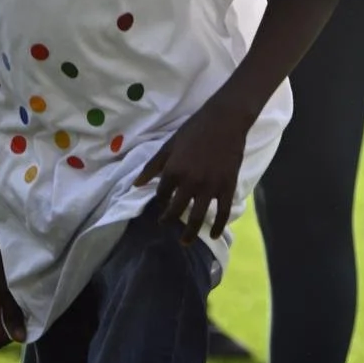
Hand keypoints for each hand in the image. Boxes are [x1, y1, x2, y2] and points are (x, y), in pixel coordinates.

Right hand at [0, 233, 24, 347]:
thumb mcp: (8, 287)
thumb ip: (13, 313)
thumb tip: (20, 339)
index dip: (16, 335)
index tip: (32, 322)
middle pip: (1, 327)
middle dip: (18, 323)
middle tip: (36, 309)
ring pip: (2, 313)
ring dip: (17, 309)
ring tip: (32, 296)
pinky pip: (1, 301)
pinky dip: (14, 299)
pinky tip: (25, 286)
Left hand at [134, 92, 251, 243]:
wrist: (226, 120)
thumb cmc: (195, 129)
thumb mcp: (169, 145)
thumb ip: (153, 166)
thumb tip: (136, 185)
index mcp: (173, 171)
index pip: (162, 195)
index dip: (160, 202)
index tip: (161, 205)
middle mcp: (190, 182)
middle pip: (176, 210)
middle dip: (169, 220)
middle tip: (166, 224)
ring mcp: (209, 187)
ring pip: (197, 216)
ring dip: (189, 233)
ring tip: (184, 242)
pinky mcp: (227, 187)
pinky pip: (222, 212)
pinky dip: (218, 226)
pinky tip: (213, 234)